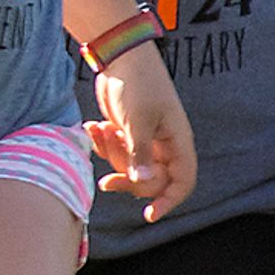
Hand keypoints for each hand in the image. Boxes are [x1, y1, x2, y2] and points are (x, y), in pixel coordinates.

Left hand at [85, 44, 197, 222]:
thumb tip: (145, 183)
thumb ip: (140, 154)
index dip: (169, 200)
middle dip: (127, 181)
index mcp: (177, 142)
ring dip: (110, 156)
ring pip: (128, 168)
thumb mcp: (138, 121)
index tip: (149, 216)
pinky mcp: (126, 134)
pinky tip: (92, 126)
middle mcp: (163, 144)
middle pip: (151, 181)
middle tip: (105, 182)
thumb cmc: (137, 86)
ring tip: (100, 130)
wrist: (120, 59)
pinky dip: (101, 144)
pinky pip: (114, 152)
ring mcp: (144, 140)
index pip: (183, 181)